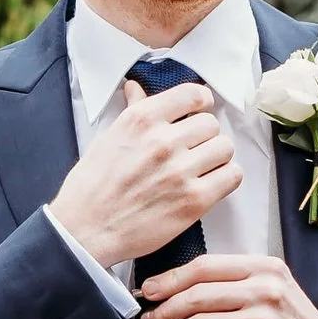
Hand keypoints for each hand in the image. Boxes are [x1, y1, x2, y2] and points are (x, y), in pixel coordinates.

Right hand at [51, 79, 240, 268]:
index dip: (201, 103)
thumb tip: (136, 88)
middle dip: (205, 135)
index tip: (199, 112)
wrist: (85, 230)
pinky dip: (225, 178)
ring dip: (217, 157)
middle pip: (211, 123)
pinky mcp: (193, 200)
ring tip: (201, 168)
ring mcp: (180, 171)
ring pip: (224, 148)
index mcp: (142, 120)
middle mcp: (163, 141)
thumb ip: (132, 112)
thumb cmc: (92, 188)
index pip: (193, 94)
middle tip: (193, 150)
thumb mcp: (108, 138)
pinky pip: (232, 176)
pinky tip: (210, 184)